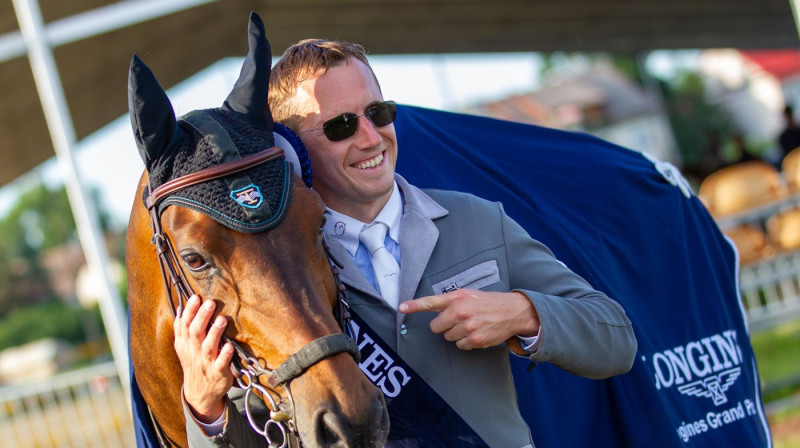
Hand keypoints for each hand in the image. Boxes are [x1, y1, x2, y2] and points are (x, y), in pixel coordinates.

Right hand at [173, 294, 233, 422]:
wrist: (199, 394)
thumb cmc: (194, 364)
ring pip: (208, 346)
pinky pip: (221, 364)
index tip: (196, 297)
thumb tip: (180, 307)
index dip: (190, 310)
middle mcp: (194, 352)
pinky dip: (225, 355)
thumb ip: (182, 329)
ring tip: (222, 319)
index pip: (184, 325)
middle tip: (210, 302)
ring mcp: (206, 363)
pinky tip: (230, 345)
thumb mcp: (184, 348)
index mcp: (185, 344)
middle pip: (195, 332)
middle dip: (202, 316)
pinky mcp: (218, 373)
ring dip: (215, 333)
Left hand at [398, 290, 538, 349]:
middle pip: (436, 327)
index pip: (430, 302)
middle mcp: (460, 311)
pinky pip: (460, 346)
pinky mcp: (474, 340)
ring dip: (456, 334)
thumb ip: (450, 301)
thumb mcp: (468, 295)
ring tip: (470, 325)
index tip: (401, 308)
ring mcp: (467, 327)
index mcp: (457, 298)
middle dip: (444, 326)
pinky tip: (476, 333)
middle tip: (458, 320)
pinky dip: (466, 342)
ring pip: (448, 337)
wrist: (512, 311)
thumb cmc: (488, 302)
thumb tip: (433, 310)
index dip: (414, 305)